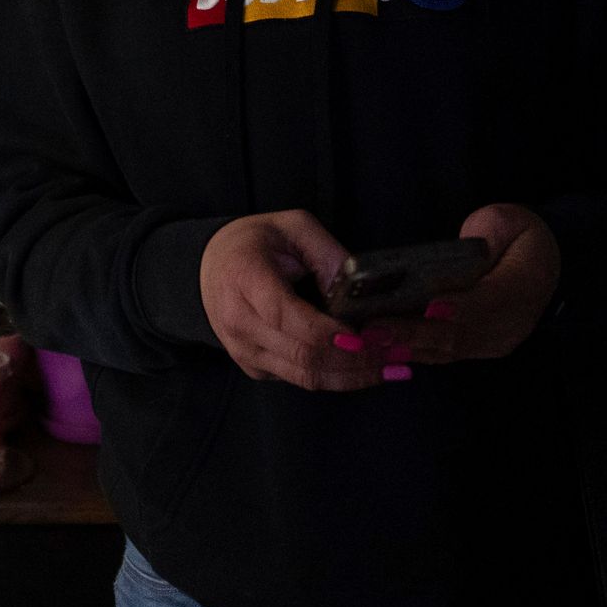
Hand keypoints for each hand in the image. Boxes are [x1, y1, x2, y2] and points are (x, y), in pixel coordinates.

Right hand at [197, 211, 378, 391]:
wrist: (209, 268)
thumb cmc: (254, 243)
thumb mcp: (292, 227)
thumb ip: (328, 253)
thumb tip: (362, 289)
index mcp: (246, 279)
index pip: (288, 317)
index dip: (330, 333)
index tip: (367, 337)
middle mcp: (240, 322)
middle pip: (304, 354)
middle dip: (356, 359)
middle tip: (397, 353)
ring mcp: (244, 350)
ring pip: (306, 376)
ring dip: (353, 376)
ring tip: (392, 367)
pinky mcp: (255, 368)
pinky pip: (300, 379)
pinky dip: (336, 377)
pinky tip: (365, 368)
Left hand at [361, 204, 560, 367]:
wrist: (544, 261)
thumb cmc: (517, 236)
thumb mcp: (506, 223)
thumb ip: (483, 238)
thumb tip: (457, 253)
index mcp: (524, 287)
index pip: (485, 302)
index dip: (455, 308)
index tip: (425, 309)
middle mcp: (511, 324)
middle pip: (460, 334)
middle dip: (415, 334)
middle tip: (376, 330)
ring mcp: (497, 341)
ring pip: (448, 350)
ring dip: (407, 347)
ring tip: (370, 341)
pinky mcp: (479, 349)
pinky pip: (443, 354)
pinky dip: (413, 352)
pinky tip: (382, 348)